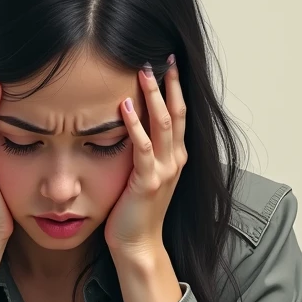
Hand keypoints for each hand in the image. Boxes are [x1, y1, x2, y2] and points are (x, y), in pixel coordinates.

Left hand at [104, 57, 186, 255]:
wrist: (138, 245)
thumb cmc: (135, 211)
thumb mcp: (143, 174)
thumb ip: (143, 150)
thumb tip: (128, 122)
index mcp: (176, 156)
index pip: (178, 114)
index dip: (175, 87)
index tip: (168, 62)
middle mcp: (176, 160)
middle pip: (175, 112)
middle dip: (168, 83)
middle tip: (159, 56)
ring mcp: (165, 171)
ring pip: (162, 124)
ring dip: (153, 96)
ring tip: (144, 71)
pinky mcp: (148, 182)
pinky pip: (142, 148)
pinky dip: (133, 126)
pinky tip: (123, 107)